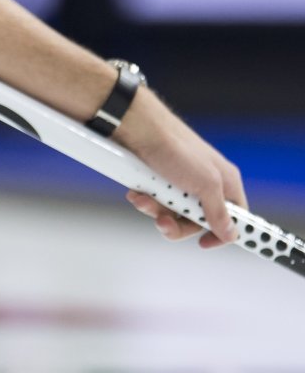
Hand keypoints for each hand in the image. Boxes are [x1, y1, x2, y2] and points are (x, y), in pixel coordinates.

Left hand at [119, 95, 247, 248]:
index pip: (235, 217)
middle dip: (176, 225)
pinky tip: (137, 192)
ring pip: (171, 214)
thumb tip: (231, 233)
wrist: (137, 129)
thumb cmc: (176, 148)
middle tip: (163, 221)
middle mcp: (204, 184)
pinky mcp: (158, 181)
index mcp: (225, 183)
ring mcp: (180, 183)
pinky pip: (154, 202)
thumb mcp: (205, 183)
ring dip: (155, 211)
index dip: (222, 232)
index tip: (205, 243)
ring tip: (144, 199)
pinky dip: (144, 200)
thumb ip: (218, 210)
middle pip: (196, 221)